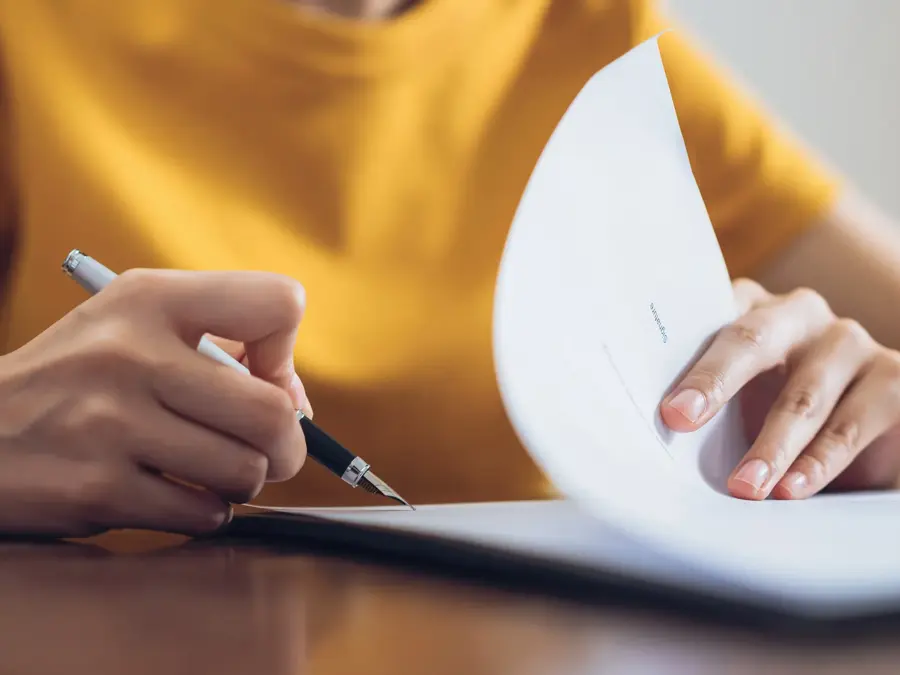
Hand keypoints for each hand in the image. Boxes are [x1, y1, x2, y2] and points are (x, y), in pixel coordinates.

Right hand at [0, 269, 309, 536]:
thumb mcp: (133, 325)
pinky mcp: (97, 488)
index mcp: (148, 299)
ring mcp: (110, 423)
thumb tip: (299, 404)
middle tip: (267, 451)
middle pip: (275, 412)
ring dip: (241, 481)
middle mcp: (130, 354)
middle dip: (287, 444)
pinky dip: (203, 512)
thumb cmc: (76, 381)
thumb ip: (222, 345)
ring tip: (206, 470)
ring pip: (245, 470)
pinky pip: (203, 513)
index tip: (261, 377)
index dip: (285, 352)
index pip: (278, 303)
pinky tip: (170, 495)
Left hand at [660, 279, 899, 499]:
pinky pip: (853, 422)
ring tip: (744, 486)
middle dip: (714, 381)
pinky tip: (794, 488)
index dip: (678, 352)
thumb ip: (702, 401)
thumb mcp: (734, 400)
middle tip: (679, 419)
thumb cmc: (768, 412)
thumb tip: (651, 432)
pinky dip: (820, 461)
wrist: (854, 438)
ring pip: (804, 394)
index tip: (660, 398)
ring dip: (771, 445)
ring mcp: (848, 342)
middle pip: (753, 339)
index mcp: (749, 307)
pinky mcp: (892, 378)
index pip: (706, 314)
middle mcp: (798, 313)